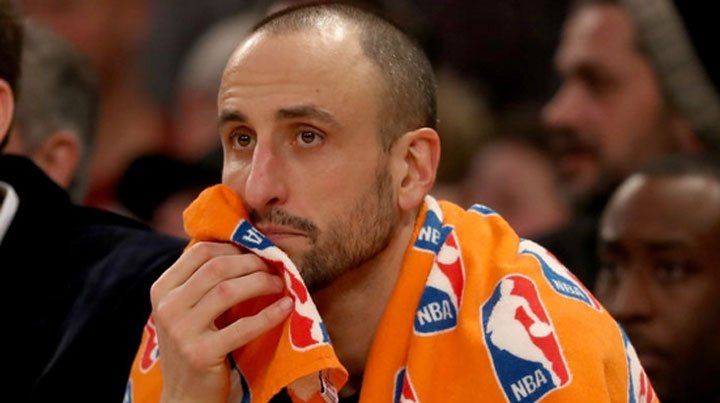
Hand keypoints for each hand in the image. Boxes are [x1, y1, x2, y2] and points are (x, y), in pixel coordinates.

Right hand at [150, 242, 292, 402]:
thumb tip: (243, 247)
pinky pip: (243, 327)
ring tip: (279, 284)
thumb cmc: (195, 346)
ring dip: (261, 282)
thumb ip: (203, 282)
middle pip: (216, 268)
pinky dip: (269, 314)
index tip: (257, 251)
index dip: (233, 247)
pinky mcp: (201, 354)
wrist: (186, 398)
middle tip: (274, 267)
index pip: (200, 252)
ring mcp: (181, 331)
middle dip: (251, 263)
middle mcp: (166, 307)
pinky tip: (286, 307)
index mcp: (161, 290)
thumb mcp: (188, 310)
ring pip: (228, 290)